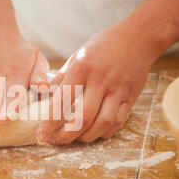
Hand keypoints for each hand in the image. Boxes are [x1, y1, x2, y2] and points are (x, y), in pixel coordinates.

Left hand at [36, 22, 158, 143]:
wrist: (138, 37)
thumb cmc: (103, 46)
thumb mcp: (77, 55)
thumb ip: (62, 77)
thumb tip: (45, 95)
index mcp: (82, 68)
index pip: (62, 101)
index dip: (50, 123)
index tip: (41, 136)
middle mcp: (100, 81)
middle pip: (83, 118)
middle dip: (66, 136)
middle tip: (56, 141)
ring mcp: (117, 90)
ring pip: (102, 124)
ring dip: (86, 137)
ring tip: (74, 138)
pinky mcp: (130, 98)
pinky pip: (117, 122)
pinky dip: (104, 132)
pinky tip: (94, 132)